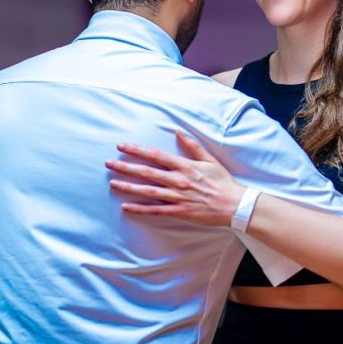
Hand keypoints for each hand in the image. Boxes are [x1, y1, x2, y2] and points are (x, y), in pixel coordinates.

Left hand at [105, 131, 244, 225]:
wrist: (234, 205)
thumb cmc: (222, 182)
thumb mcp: (209, 160)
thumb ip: (192, 146)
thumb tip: (178, 132)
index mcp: (185, 166)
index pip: (156, 155)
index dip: (137, 150)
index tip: (122, 146)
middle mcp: (178, 180)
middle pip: (146, 172)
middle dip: (125, 167)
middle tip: (108, 163)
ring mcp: (177, 197)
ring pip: (148, 191)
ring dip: (128, 187)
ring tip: (112, 183)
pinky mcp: (179, 211)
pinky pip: (156, 210)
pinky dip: (140, 209)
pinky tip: (126, 207)